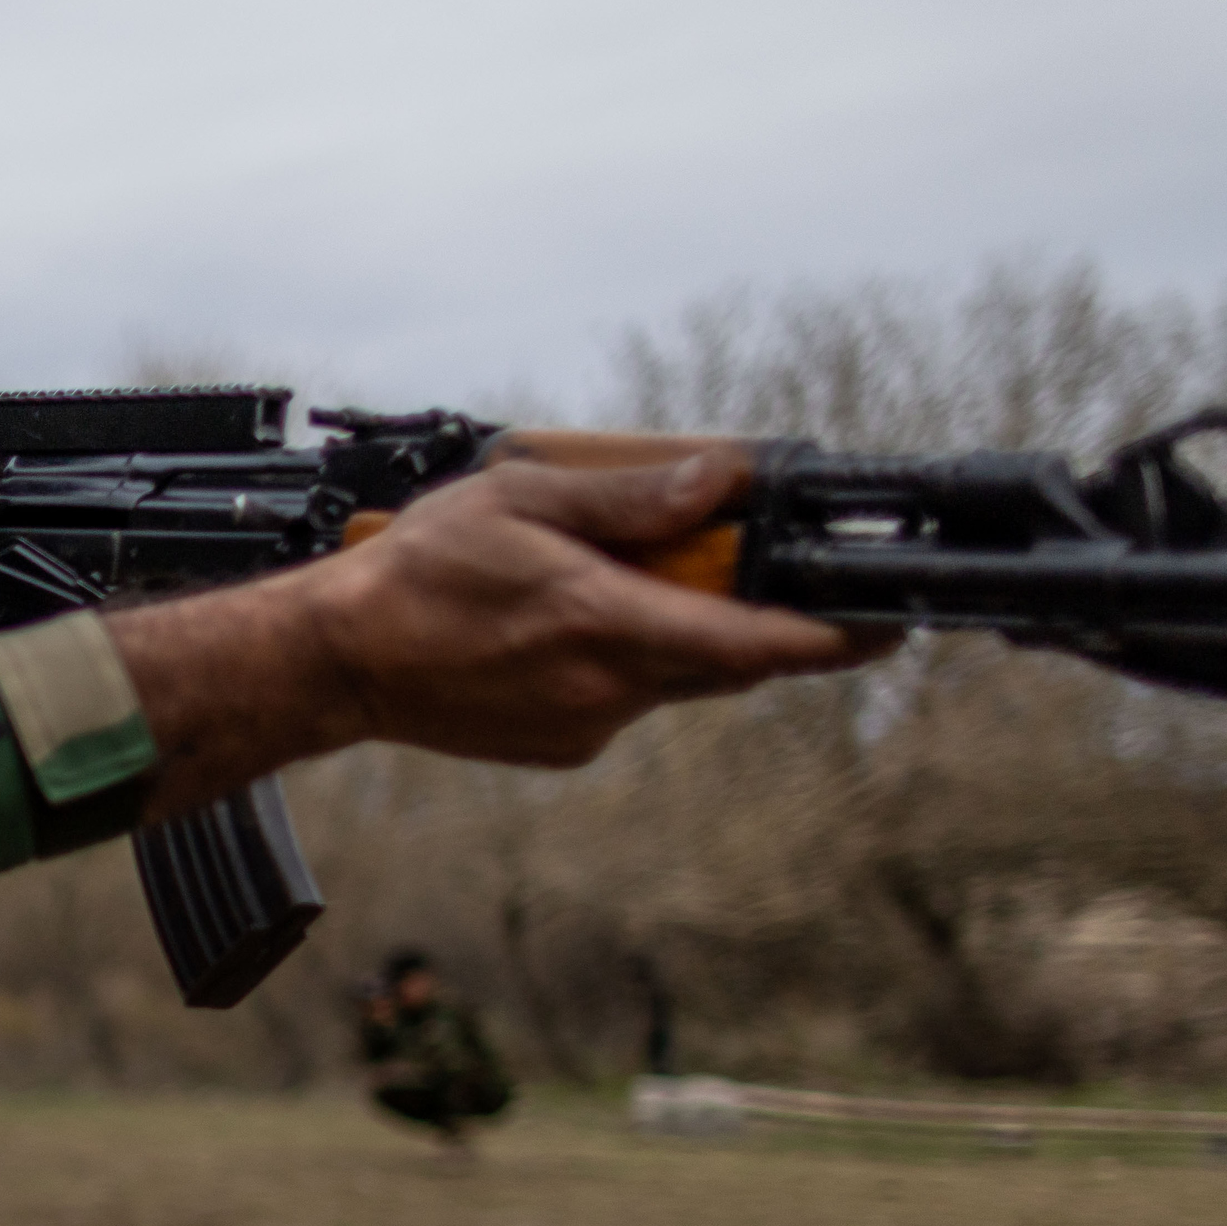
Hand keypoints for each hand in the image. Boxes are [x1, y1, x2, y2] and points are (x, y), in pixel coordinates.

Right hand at [102, 448, 890, 812]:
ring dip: (673, 626)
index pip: (757, 644)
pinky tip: (556, 624)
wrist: (339, 661)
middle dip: (751, 612)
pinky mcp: (564, 745)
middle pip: (729, 659)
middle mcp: (610, 689)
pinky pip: (626, 695)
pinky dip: (622, 654)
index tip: (887, 625)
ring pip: (676, 674)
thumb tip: (723, 480)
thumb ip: (631, 497)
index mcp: (609, 626)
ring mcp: (588, 725)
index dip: (834, 638)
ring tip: (598, 579)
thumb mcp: (523, 502)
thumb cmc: (419, 573)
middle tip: (737, 560)